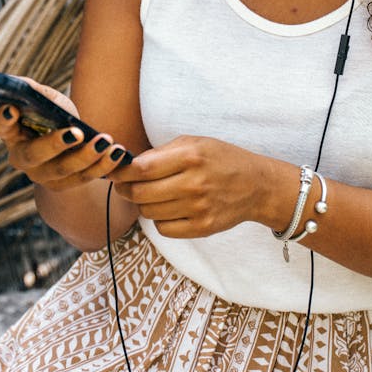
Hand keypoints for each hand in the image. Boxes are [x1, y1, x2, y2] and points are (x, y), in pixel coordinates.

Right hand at [0, 77, 126, 190]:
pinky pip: (83, 178)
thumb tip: (24, 85)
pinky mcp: (63, 186)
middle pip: (34, 154)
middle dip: (54, 144)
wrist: (71, 145)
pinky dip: (103, 166)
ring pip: (62, 170)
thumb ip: (37, 92)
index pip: (1, 126)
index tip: (12, 108)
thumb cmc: (56, 116)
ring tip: (106, 142)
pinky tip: (118, 153)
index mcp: (12, 132)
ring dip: (86, 156)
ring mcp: (41, 175)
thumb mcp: (49, 101)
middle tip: (77, 133)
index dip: (3, 119)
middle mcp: (22, 157)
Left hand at [109, 135, 271, 237]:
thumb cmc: (221, 160)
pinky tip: (167, 209)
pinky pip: (164, 229)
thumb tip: (128, 165)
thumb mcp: (194, 143)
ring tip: (152, 195)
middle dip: (125, 190)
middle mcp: (194, 183)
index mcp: (191, 156)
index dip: (122, 172)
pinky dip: (159, 219)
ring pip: (148, 212)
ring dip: (143, 204)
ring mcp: (198, 208)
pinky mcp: (202, 228)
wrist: (256, 185)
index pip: (142, 168)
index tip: (114, 172)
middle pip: (140, 193)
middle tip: (125, 186)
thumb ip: (161, 153)